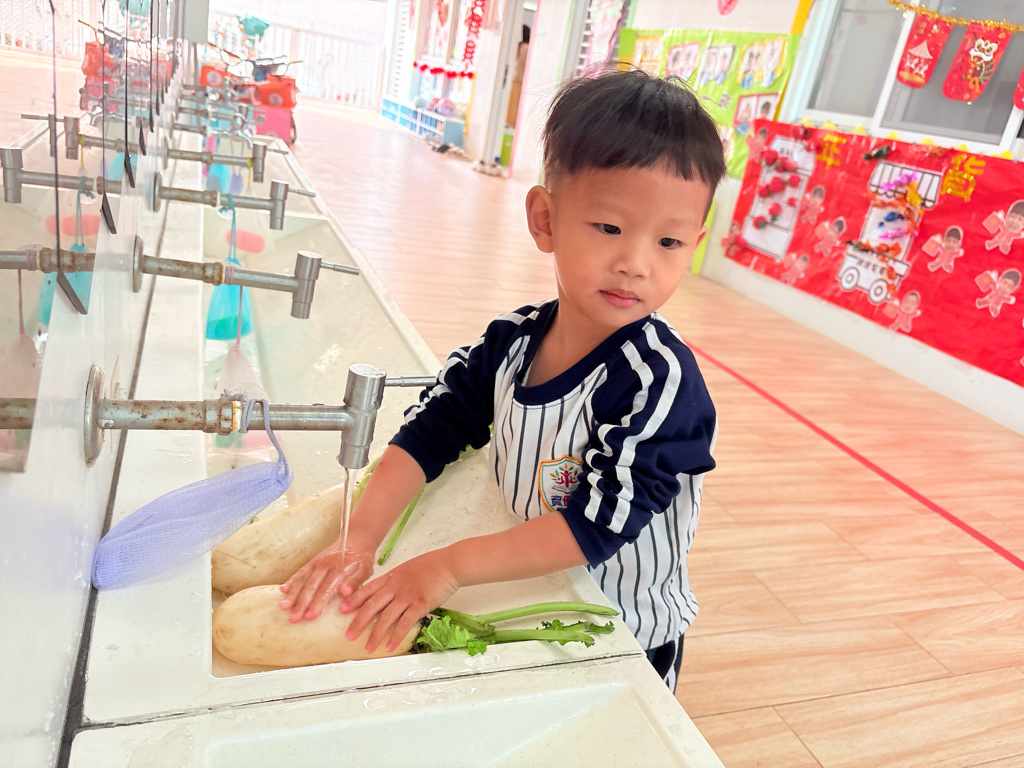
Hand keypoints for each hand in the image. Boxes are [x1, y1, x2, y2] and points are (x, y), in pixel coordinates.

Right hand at [279, 536, 374, 622]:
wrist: (356, 539)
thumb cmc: (361, 559)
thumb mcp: (365, 570)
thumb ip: (355, 581)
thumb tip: (344, 593)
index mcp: (339, 568)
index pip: (326, 588)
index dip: (317, 602)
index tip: (310, 616)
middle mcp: (325, 565)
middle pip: (311, 586)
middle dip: (301, 603)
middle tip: (294, 618)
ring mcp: (316, 563)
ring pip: (302, 579)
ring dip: (292, 594)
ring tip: (283, 607)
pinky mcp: (312, 562)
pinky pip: (300, 572)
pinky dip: (291, 581)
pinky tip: (283, 590)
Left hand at [340, 549, 460, 652]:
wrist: (449, 564)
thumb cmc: (431, 566)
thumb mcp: (407, 569)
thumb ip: (395, 581)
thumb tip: (386, 594)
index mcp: (391, 577)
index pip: (367, 590)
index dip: (354, 600)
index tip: (342, 610)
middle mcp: (396, 587)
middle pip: (372, 606)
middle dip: (358, 622)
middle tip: (349, 635)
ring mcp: (407, 596)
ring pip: (386, 617)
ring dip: (375, 634)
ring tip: (368, 647)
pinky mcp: (420, 604)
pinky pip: (404, 623)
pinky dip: (396, 636)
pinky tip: (390, 646)